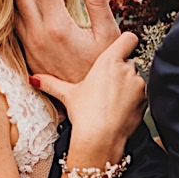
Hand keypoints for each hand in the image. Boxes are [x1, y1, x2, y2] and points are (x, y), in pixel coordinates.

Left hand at [14, 0, 121, 82]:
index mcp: (58, 26)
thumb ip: (98, 2)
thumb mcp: (108, 34)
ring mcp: (30, 45)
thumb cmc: (102, 68)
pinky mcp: (28, 54)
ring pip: (15, 9)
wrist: (90, 105)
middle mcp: (38, 35)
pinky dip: (14, 5)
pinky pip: (16, 24)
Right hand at [31, 31, 146, 152]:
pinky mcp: (145, 101)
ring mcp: (139, 85)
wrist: (101, 139)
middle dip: (120, 70)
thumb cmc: (85, 114)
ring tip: (111, 100)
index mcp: (108, 61)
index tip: (118, 48)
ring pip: (136, 79)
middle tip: (105, 85)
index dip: (125, 41)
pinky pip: (142, 94)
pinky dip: (134, 99)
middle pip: (128, 61)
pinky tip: (120, 110)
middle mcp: (127, 69)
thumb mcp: (67, 95)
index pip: (128, 38)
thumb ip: (51, 83)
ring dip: (128, 85)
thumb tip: (33, 79)